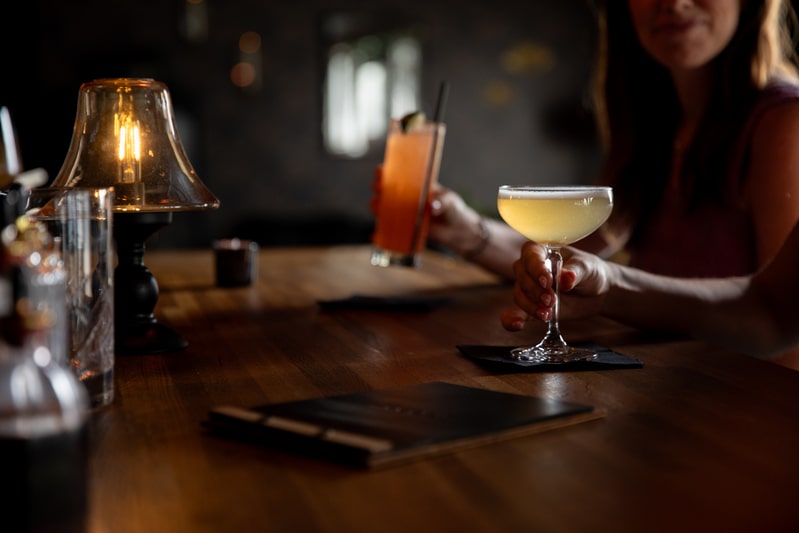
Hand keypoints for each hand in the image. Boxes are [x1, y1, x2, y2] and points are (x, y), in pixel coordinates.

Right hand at [371, 166, 485, 254]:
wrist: (458, 231)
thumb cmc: (455, 210)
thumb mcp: (451, 202)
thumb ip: (443, 202)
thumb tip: (432, 207)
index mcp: (417, 185)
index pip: (399, 174)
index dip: (387, 171)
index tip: (380, 170)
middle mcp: (408, 197)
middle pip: (387, 188)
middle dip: (379, 186)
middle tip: (379, 187)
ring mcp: (406, 212)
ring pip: (384, 205)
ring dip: (376, 203)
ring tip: (376, 204)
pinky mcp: (406, 227)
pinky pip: (390, 224)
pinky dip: (381, 224)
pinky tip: (377, 225)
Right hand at [501, 242, 611, 330]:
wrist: (598, 292)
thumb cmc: (590, 272)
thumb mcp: (587, 268)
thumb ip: (575, 272)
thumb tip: (565, 277)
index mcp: (542, 251)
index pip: (531, 256)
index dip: (536, 268)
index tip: (547, 281)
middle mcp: (530, 268)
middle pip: (522, 277)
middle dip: (535, 290)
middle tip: (551, 301)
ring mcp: (529, 288)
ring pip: (519, 295)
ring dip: (531, 306)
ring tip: (547, 314)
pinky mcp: (531, 307)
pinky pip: (516, 312)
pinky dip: (513, 319)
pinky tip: (517, 325)